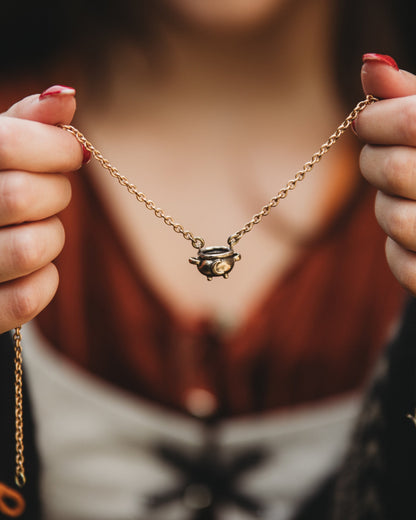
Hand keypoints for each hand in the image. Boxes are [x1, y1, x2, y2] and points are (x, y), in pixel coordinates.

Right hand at [0, 86, 84, 332]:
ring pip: (33, 249)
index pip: (7, 144)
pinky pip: (28, 300)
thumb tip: (67, 96)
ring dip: (52, 237)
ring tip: (37, 229)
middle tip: (49, 192)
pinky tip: (35, 266)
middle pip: (24, 196)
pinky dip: (46, 280)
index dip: (54, 145)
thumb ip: (25, 123)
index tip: (73, 151)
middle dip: (56, 192)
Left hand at [356, 54, 415, 295]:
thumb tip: (369, 62)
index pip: (410, 121)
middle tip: (381, 157)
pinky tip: (413, 236)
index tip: (365, 120)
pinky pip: (403, 265)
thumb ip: (406, 94)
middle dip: (374, 162)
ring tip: (406, 198)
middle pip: (392, 170)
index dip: (376, 120)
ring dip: (387, 208)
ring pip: (394, 219)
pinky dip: (398, 252)